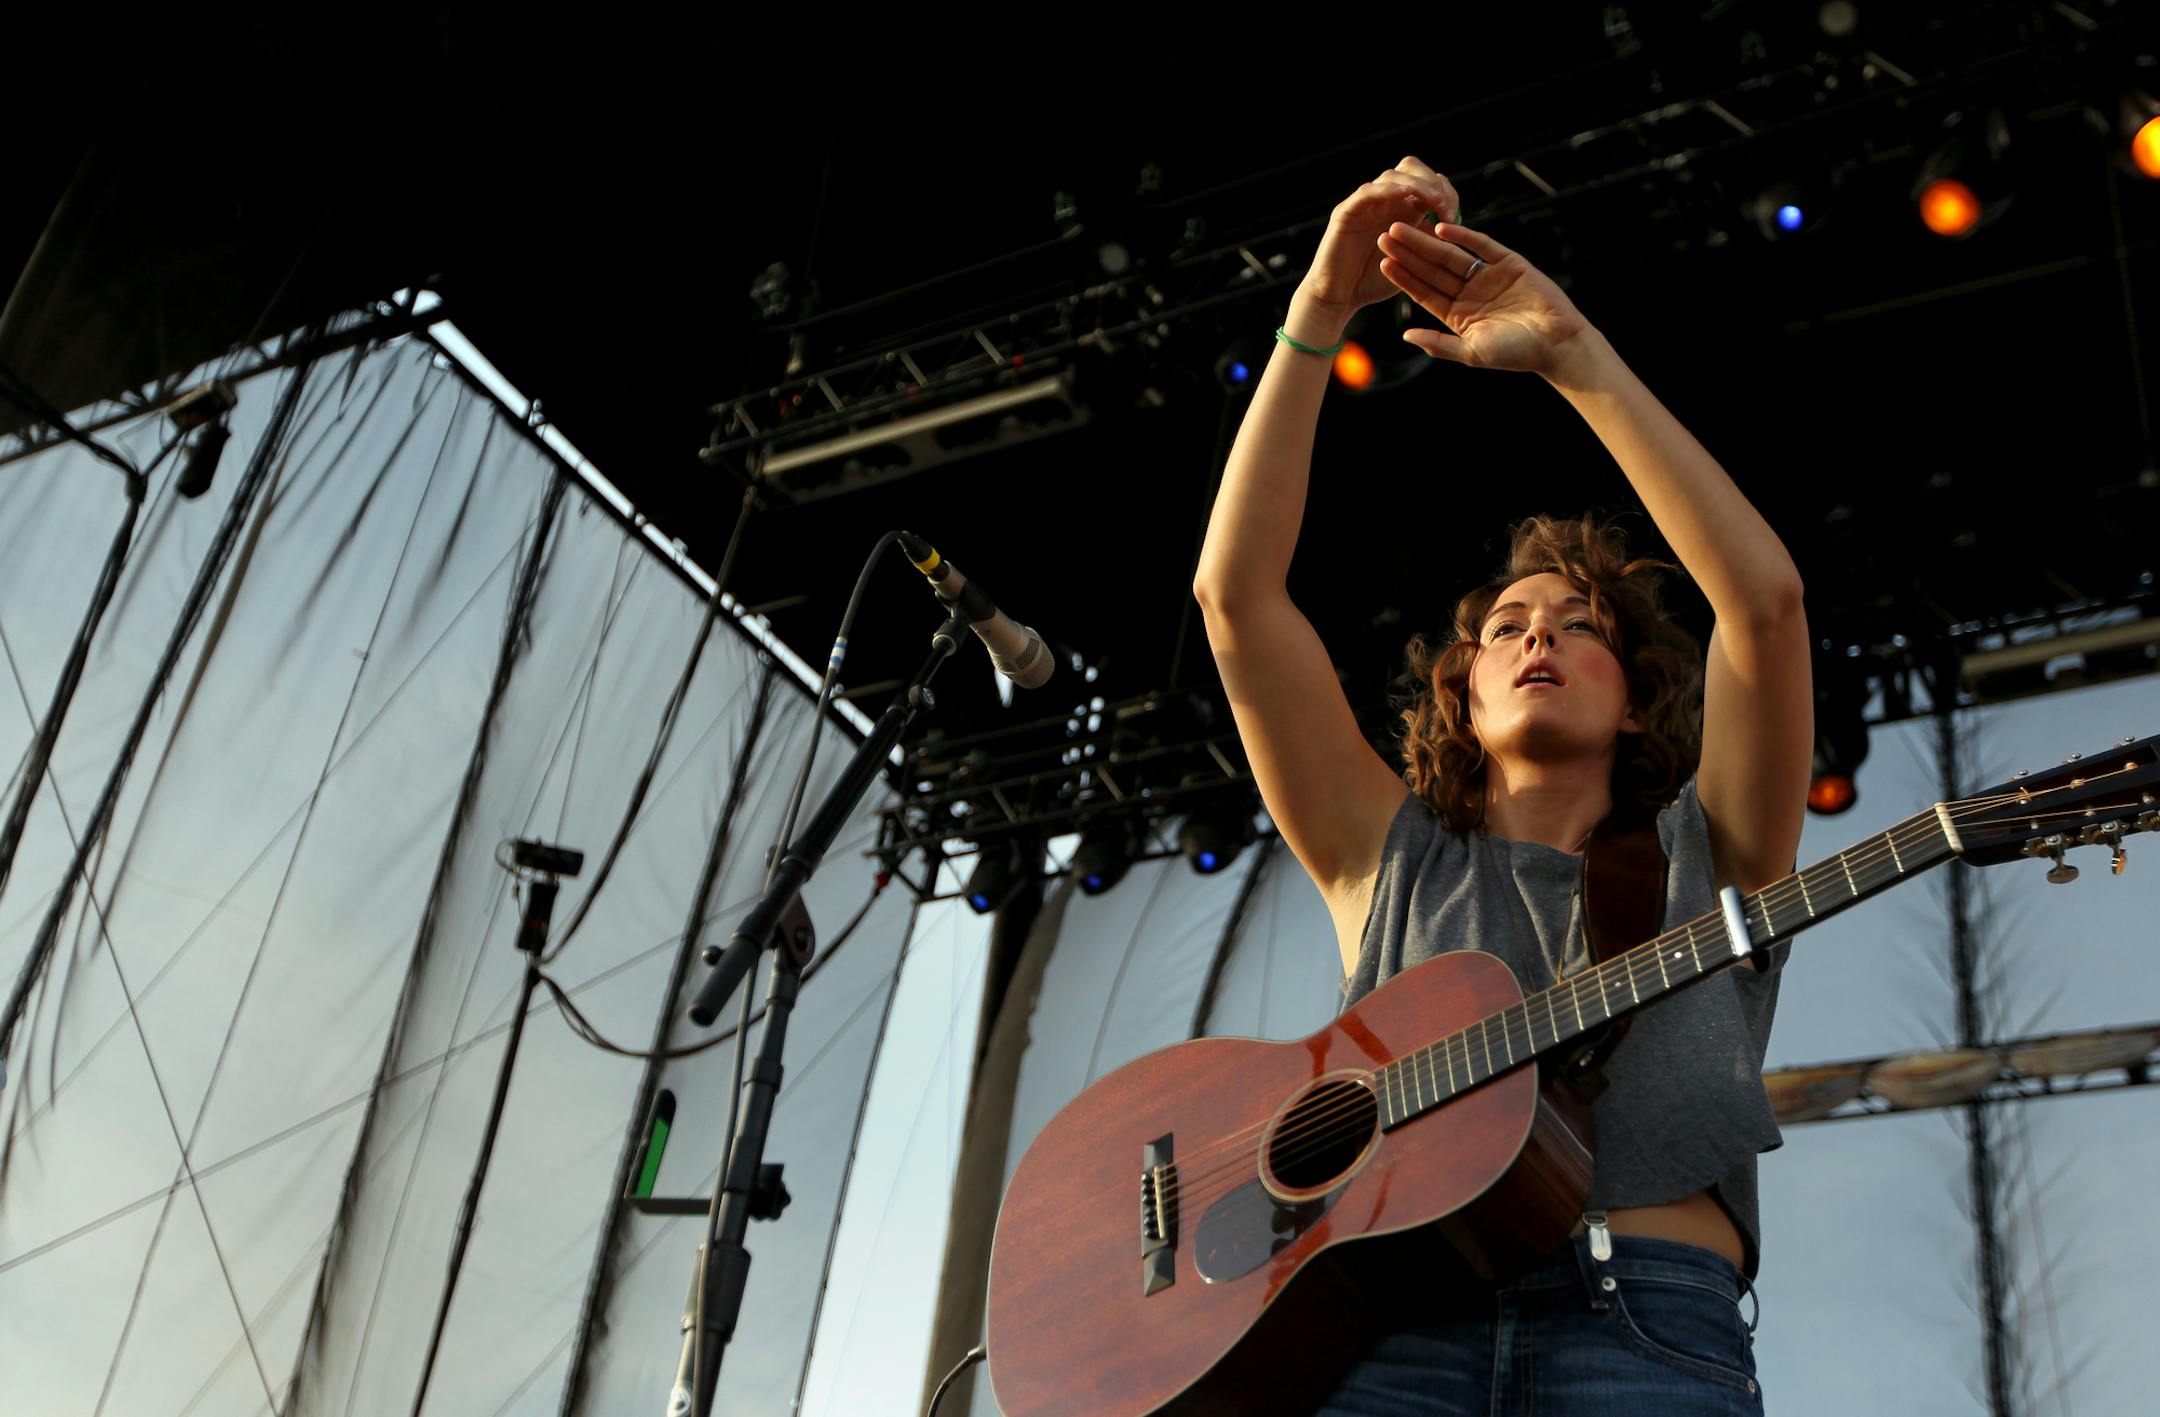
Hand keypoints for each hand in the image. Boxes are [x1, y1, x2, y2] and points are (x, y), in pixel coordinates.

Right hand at [1295, 157, 1461, 331]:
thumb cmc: (1373, 282)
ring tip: (1433, 202)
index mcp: (1400, 208)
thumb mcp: (1411, 260)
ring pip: (1392, 175)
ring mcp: (1364, 204)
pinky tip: (1404, 194)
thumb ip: (1428, 239)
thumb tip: (1454, 222)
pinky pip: (1368, 192)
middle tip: (1444, 206)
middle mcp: (1383, 200)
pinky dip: (1387, 189)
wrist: (1339, 297)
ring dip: (1417, 185)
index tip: (1455, 216)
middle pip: (1411, 168)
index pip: (1427, 183)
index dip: (1445, 193)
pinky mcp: (1346, 212)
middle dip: (1432, 183)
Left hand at [1374, 219, 1593, 375]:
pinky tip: (1442, 227)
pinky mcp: (1508, 262)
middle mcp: (1469, 292)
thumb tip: (1406, 337)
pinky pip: (1482, 246)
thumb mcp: (1472, 352)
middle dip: (1408, 254)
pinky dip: (1464, 236)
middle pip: (1433, 270)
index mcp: (1458, 314)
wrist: (1558, 343)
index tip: (1382, 263)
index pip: (1425, 292)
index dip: (1404, 278)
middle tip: (1383, 236)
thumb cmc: (1516, 353)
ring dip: (1427, 241)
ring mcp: (1488, 276)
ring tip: (1403, 228)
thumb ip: (1439, 344)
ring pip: (1451, 255)